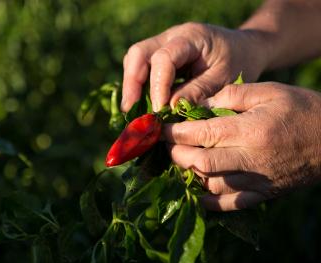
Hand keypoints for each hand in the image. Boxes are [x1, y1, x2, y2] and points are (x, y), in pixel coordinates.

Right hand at [121, 22, 267, 111]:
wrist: (245, 49)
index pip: (164, 59)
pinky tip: (142, 104)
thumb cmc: (239, 62)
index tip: (160, 111)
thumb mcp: (225, 79)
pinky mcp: (161, 56)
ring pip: (135, 59)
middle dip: (132, 83)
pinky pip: (141, 67)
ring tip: (133, 110)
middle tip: (130, 110)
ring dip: (132, 85)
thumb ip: (198, 91)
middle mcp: (172, 37)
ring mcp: (164, 44)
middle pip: (139, 53)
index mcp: (191, 37)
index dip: (158, 86)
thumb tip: (170, 109)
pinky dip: (139, 86)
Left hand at [164, 82, 320, 210]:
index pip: (201, 133)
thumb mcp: (269, 91)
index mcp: (250, 130)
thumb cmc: (301, 109)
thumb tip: (200, 105)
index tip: (160, 128)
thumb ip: (232, 96)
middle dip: (176, 154)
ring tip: (180, 162)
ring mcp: (257, 180)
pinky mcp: (264, 194)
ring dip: (189, 174)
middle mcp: (250, 158)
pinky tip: (197, 191)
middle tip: (167, 145)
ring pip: (211, 184)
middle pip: (200, 162)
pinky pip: (230, 204)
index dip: (175, 132)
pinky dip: (209, 200)